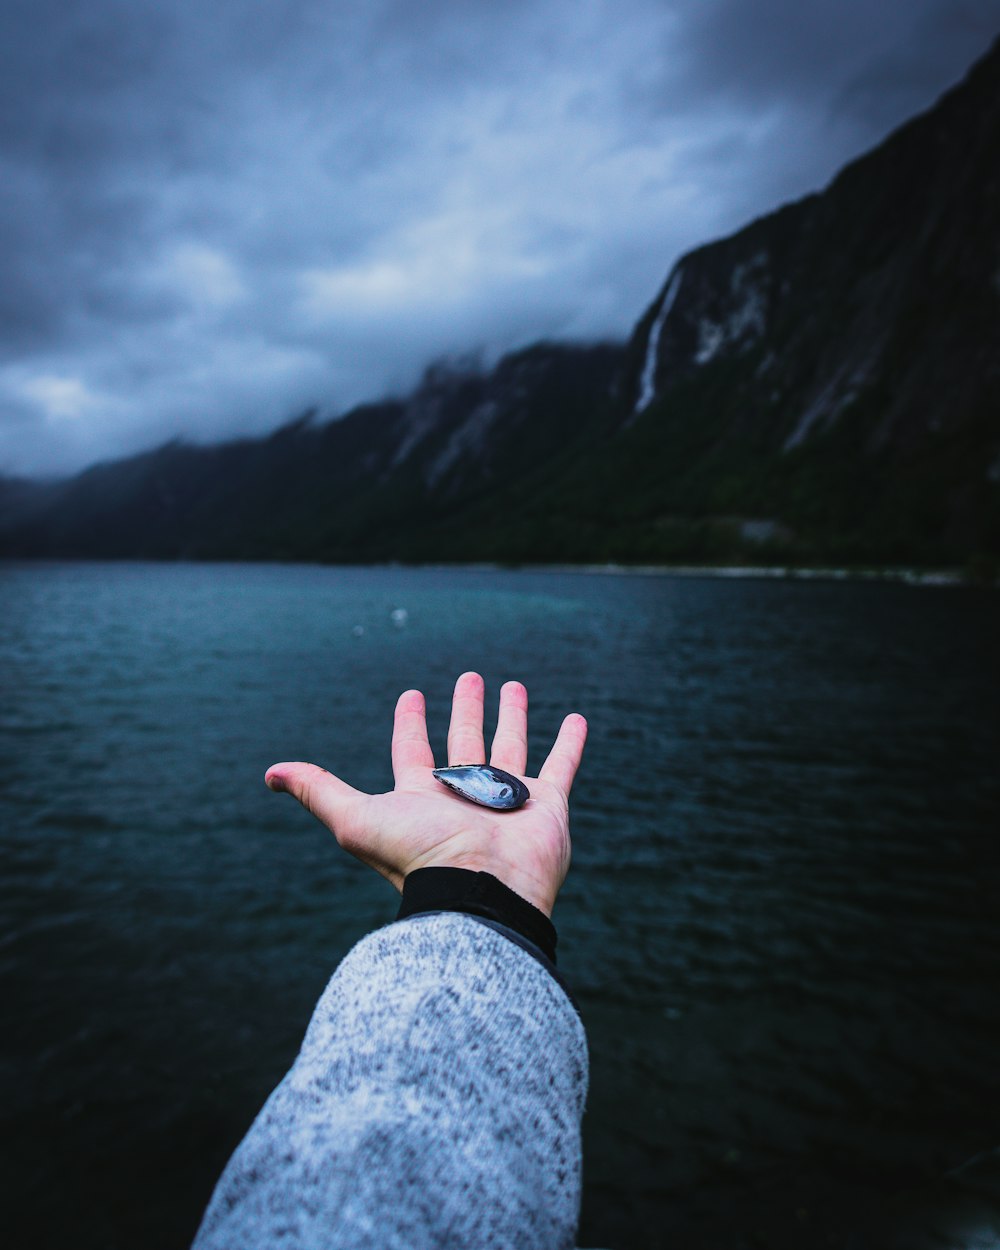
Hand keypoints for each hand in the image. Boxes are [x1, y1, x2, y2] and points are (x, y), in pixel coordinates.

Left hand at [265, 672, 587, 916]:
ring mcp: (508, 799)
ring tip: (512, 685)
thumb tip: (268, 773)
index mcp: (423, 797)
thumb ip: (317, 791)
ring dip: (511, 716)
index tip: (410, 694)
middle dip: (465, 710)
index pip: (413, 751)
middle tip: (468, 677)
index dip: (409, 722)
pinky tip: (577, 719)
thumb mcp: (356, 818)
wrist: (481, 890)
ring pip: (510, 746)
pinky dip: (570, 743)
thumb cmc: (418, 858)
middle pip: (465, 742)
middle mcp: (465, 796)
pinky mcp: (547, 804)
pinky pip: (561, 766)